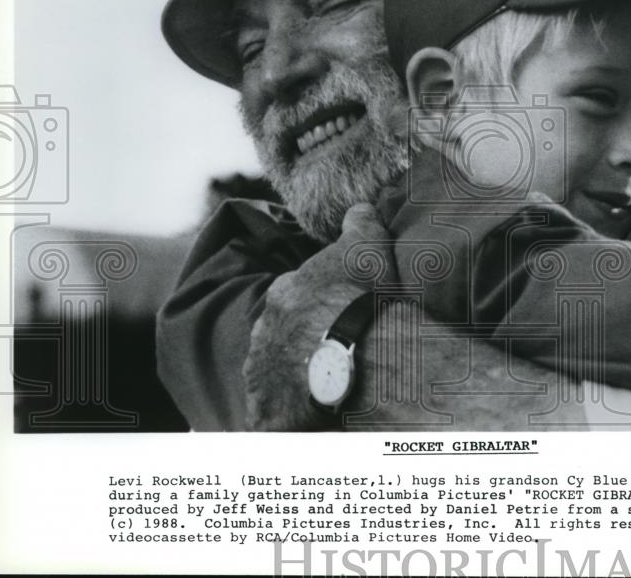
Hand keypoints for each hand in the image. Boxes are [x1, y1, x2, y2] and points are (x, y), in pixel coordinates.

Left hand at [243, 203, 395, 430]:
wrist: (368, 354)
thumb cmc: (366, 296)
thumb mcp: (368, 243)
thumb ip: (360, 222)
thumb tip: (358, 207)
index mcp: (283, 295)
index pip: (291, 298)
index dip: (314, 306)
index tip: (335, 313)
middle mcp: (264, 334)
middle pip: (278, 337)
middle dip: (299, 345)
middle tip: (331, 352)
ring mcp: (262, 376)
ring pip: (272, 377)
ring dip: (291, 382)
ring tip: (324, 390)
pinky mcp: (270, 415)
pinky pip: (273, 421)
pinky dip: (286, 422)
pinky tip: (309, 423)